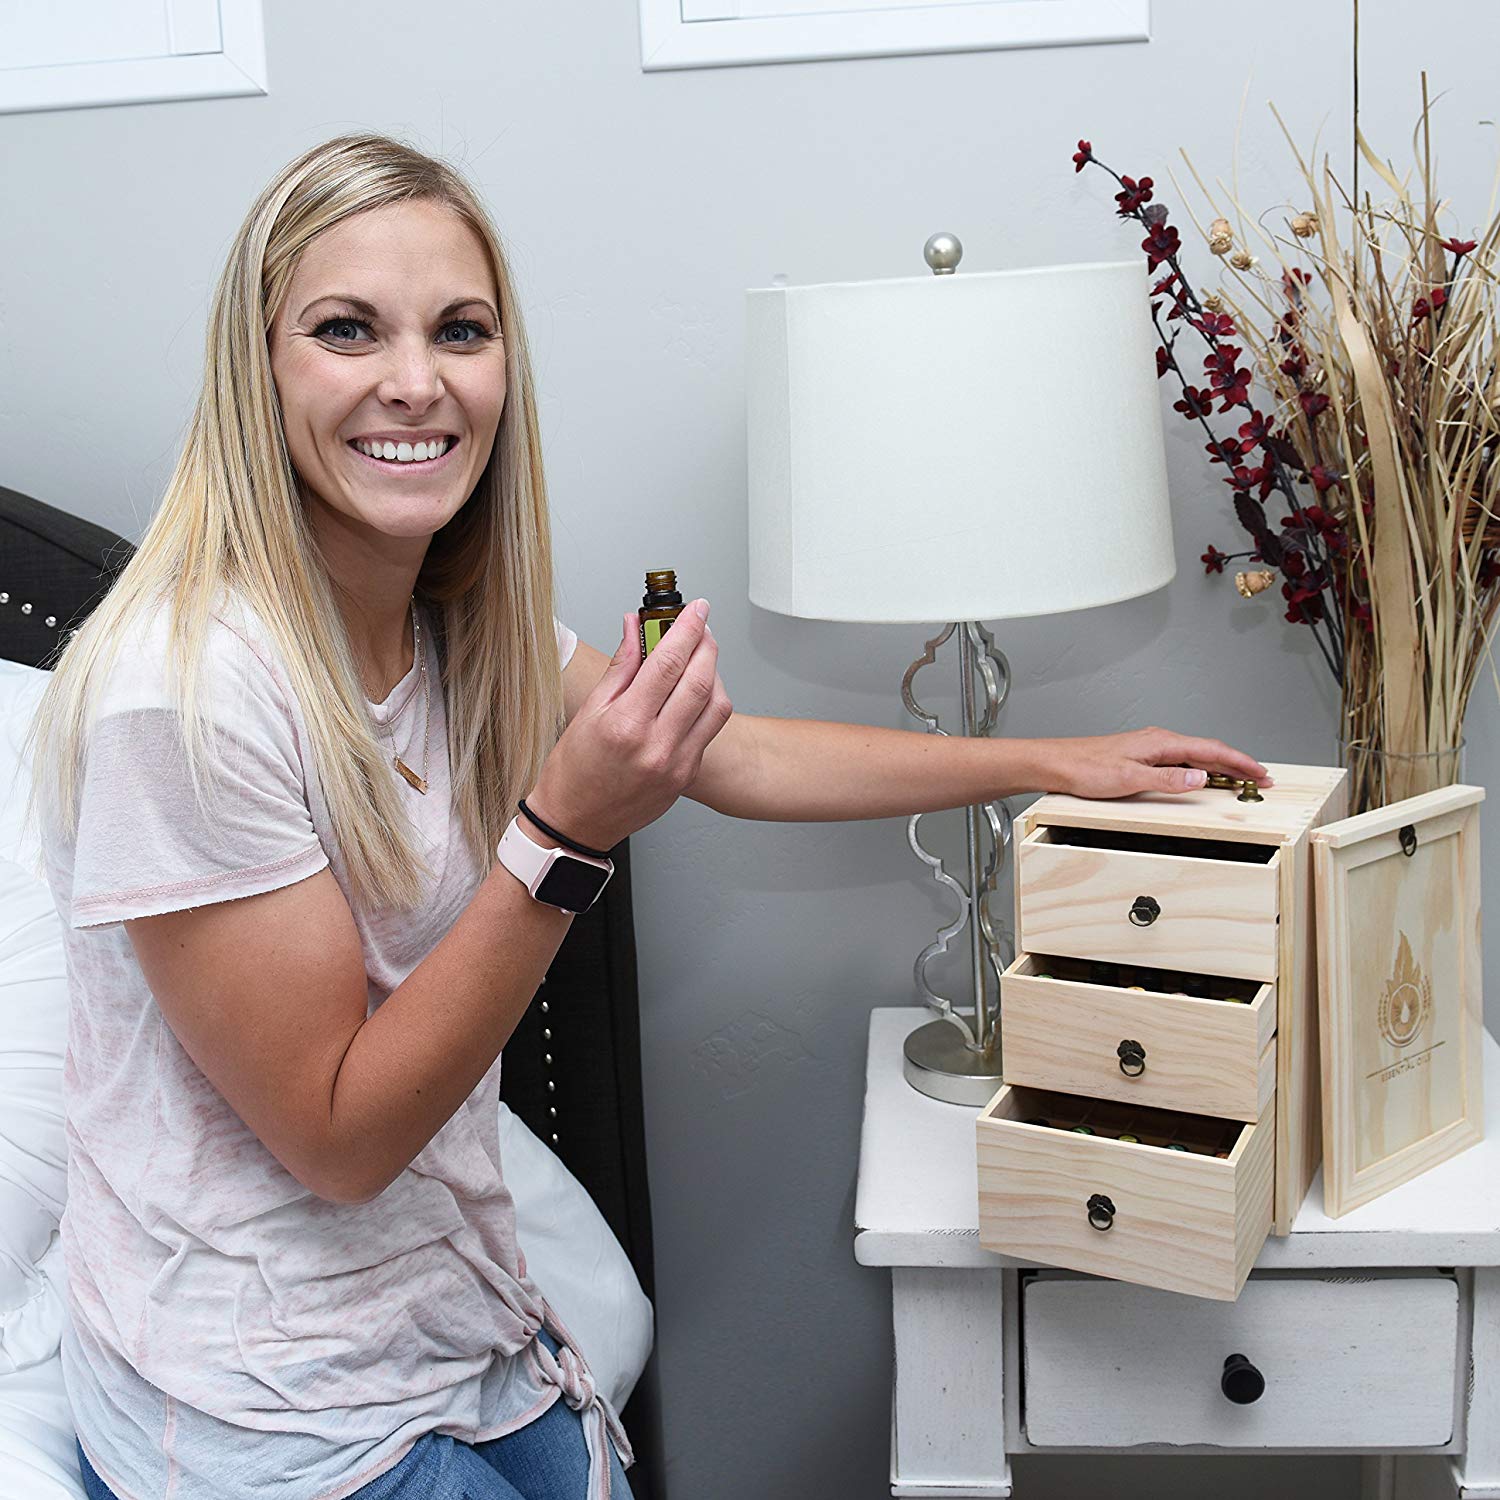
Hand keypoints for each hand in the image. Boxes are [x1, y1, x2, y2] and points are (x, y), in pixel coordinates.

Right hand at [527, 600, 732, 848]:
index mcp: (626, 725)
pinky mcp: (687, 776)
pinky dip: (709, 703)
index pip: (668, 663)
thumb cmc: (573, 770)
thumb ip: (621, 666)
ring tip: (698, 657)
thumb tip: (635, 626)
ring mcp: (677, 764)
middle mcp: (656, 746)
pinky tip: (694, 692)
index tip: (696, 608)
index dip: (687, 628)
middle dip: (706, 643)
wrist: (576, 823)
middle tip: (701, 625)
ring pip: (717, 705)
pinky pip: (710, 731)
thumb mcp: (589, 711)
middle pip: (700, 680)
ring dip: (714, 673)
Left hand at [1047, 727, 1273, 799]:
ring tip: (1241, 779)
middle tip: (1260, 779)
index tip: (1260, 773)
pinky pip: (1181, 761)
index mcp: (1160, 742)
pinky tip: (1203, 778)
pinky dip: (1200, 769)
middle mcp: (1158, 741)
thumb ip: (1167, 779)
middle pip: (1208, 750)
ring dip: (1220, 767)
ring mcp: (1150, 748)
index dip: (1240, 762)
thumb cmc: (1085, 768)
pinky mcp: (1142, 757)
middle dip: (1237, 764)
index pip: (1211, 750)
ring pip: (1196, 755)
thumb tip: (1201, 776)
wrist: (1056, 764)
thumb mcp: (1129, 778)